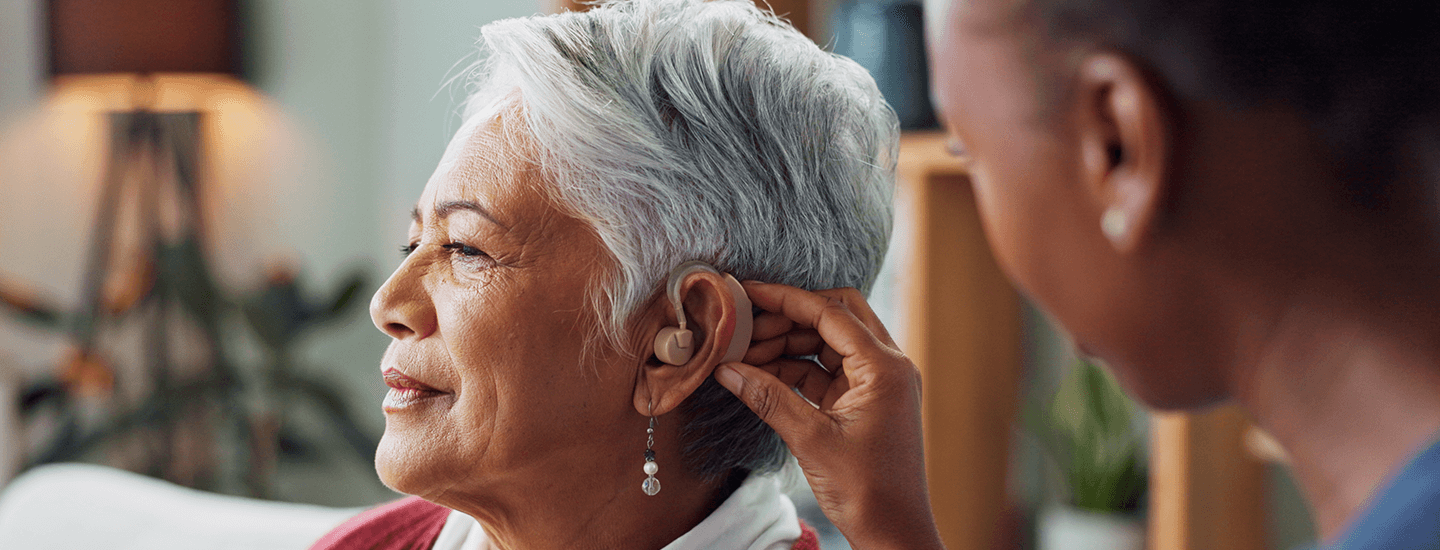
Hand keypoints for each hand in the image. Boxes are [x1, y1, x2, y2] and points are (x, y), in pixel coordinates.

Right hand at [713, 282, 943, 549]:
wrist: (893, 532)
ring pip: (828, 343)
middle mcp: (887, 366)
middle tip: (744, 327)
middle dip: (788, 317)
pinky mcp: (865, 402)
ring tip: (745, 355)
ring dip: (789, 344)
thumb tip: (727, 369)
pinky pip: (827, 371)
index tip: (748, 290)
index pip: (831, 312)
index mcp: (884, 367)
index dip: (786, 299)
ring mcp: (877, 384)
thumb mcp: (810, 439)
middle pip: (835, 317)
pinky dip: (795, 369)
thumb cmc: (866, 490)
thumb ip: (768, 397)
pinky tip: (761, 375)